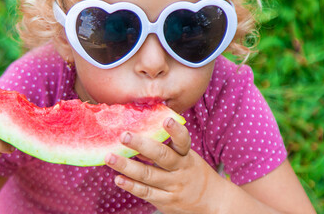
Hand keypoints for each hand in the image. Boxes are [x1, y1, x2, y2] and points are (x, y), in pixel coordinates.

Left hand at [105, 117, 225, 213]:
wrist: (213, 202)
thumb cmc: (193, 173)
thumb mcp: (187, 158)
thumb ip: (166, 148)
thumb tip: (139, 133)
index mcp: (186, 156)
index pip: (183, 141)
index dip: (175, 131)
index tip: (166, 119)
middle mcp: (180, 170)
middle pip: (161, 156)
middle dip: (141, 145)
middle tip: (124, 135)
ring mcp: (173, 186)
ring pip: (148, 175)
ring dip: (126, 166)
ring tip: (110, 157)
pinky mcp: (165, 201)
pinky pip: (146, 192)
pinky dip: (131, 185)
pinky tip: (118, 178)